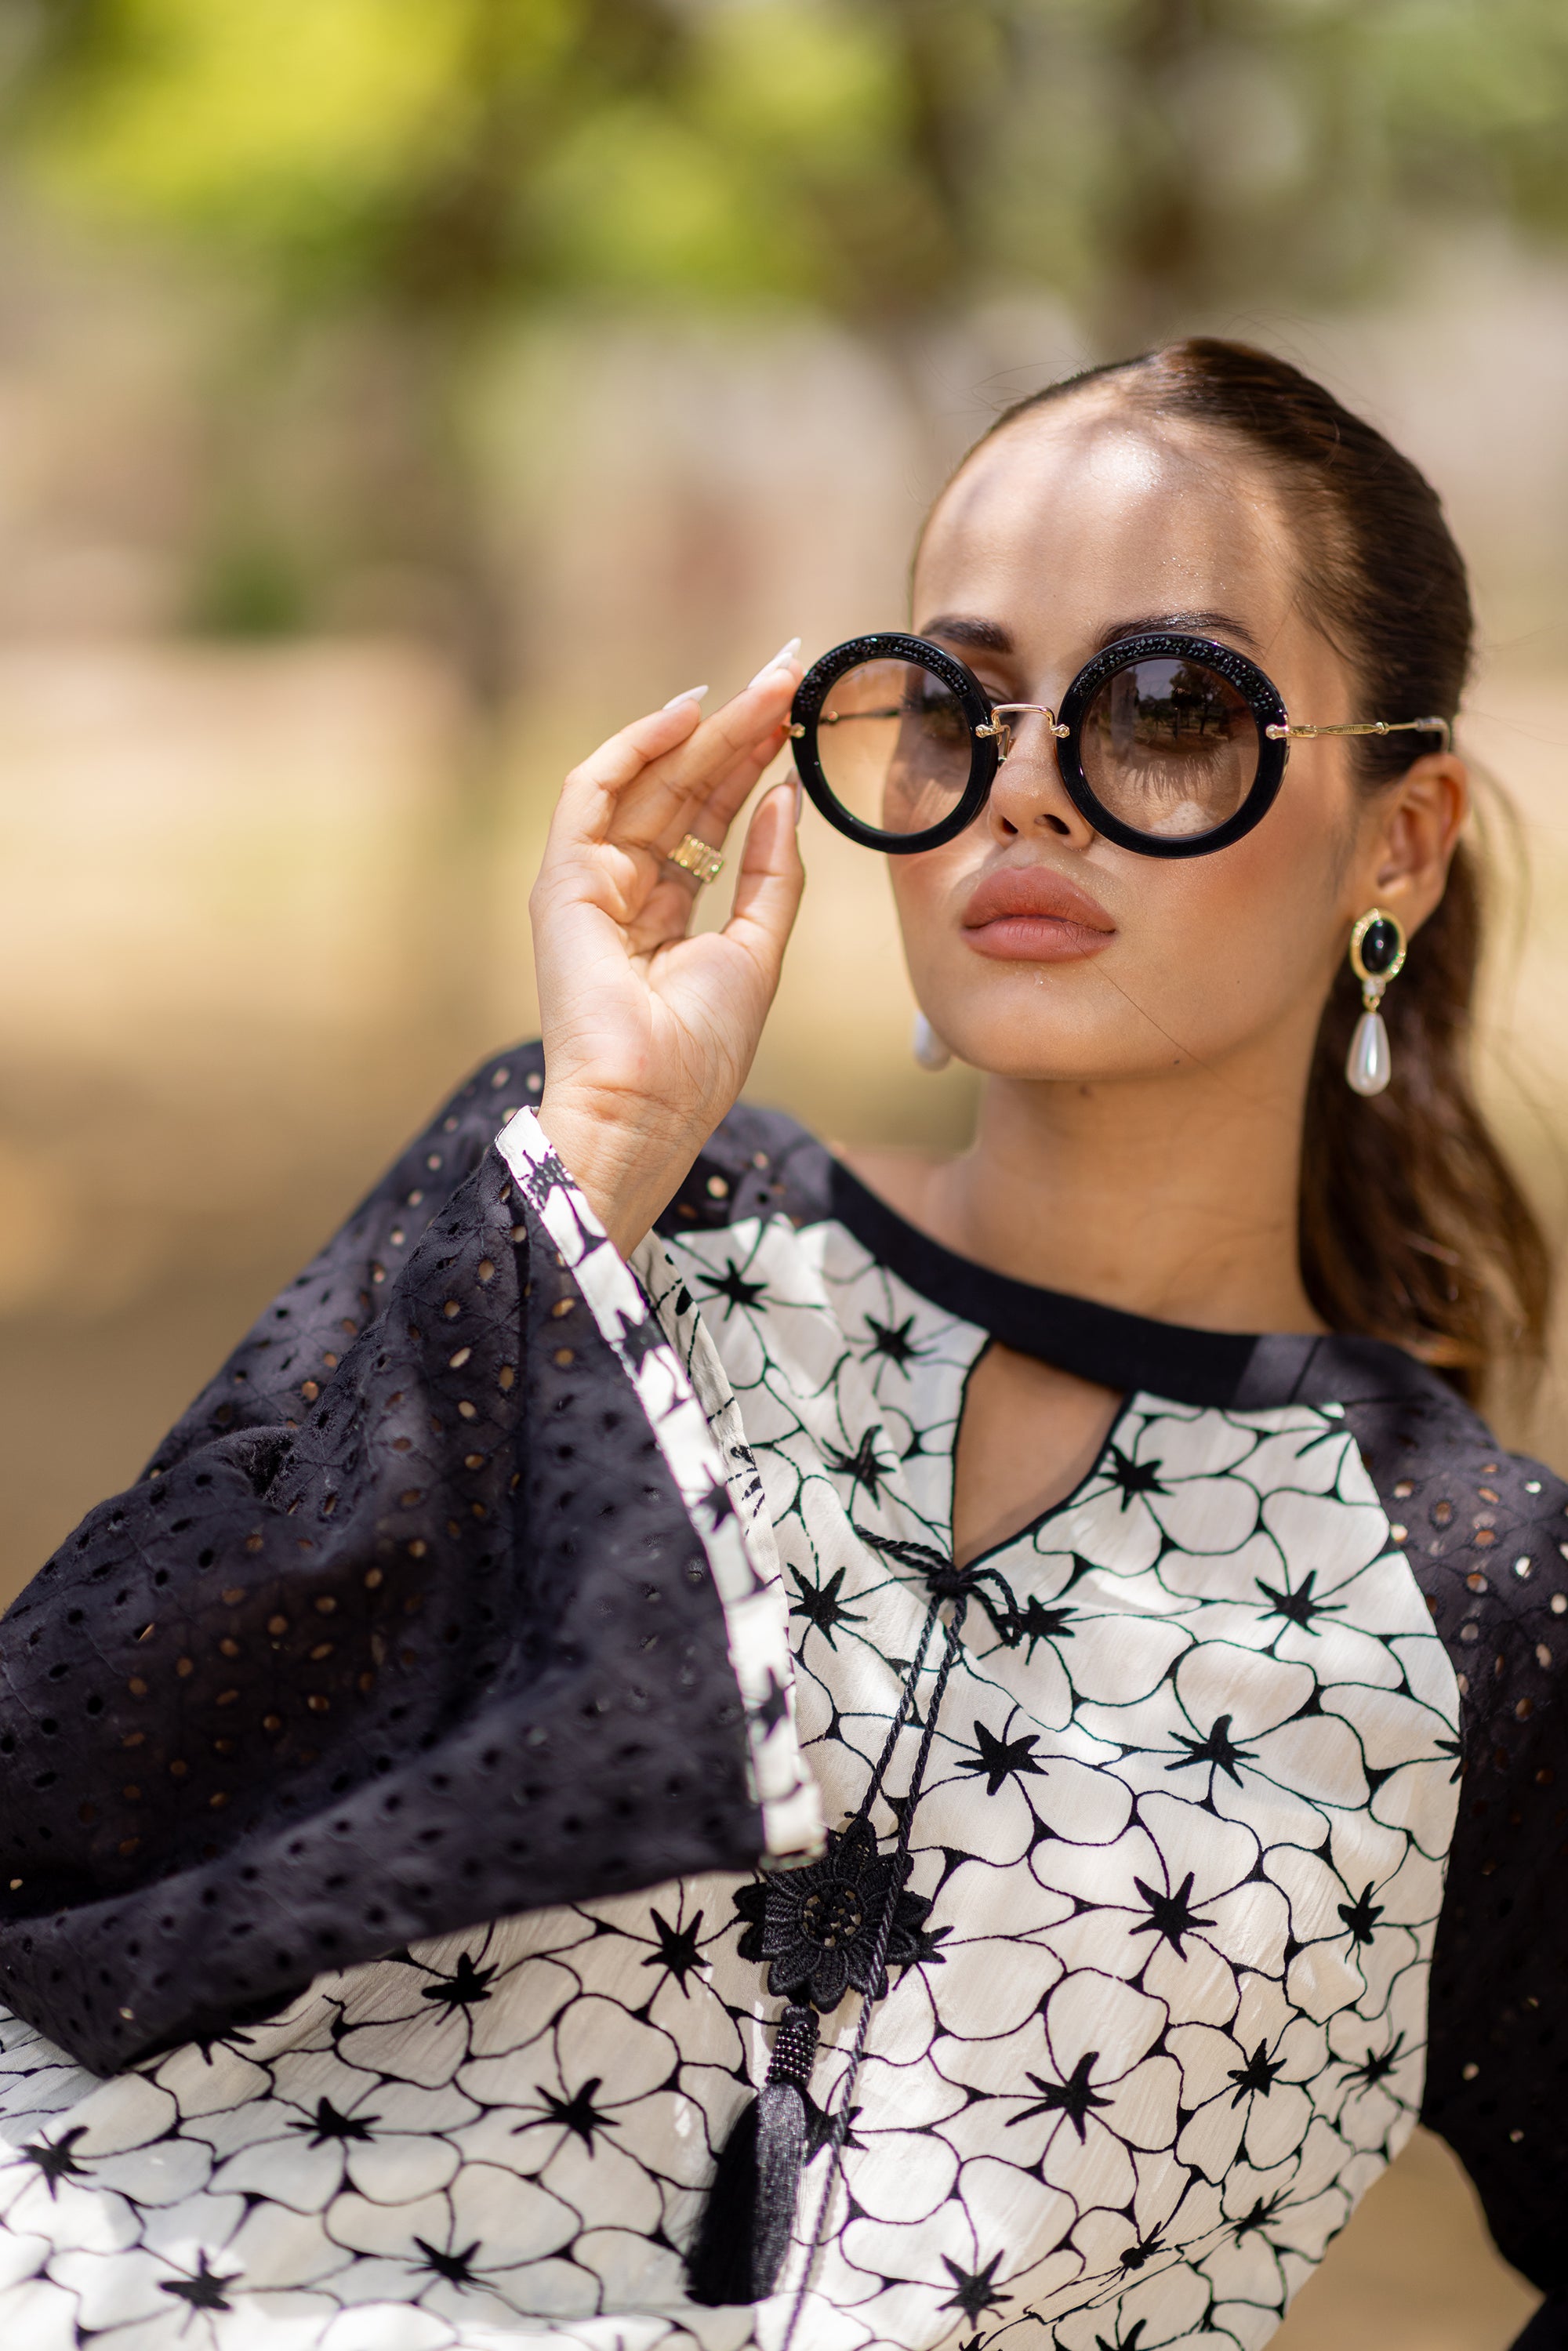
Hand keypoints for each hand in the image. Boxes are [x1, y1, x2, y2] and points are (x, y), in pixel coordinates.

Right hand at [530, 641, 805, 1253]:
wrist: (645, 1106)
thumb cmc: (698, 1053)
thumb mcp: (757, 952)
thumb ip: (771, 874)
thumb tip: (785, 798)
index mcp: (665, 916)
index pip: (710, 821)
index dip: (752, 765)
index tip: (797, 715)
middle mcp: (623, 892)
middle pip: (685, 792)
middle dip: (737, 732)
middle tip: (788, 674)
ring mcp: (588, 885)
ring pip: (649, 784)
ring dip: (705, 731)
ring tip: (763, 686)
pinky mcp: (562, 881)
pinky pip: (592, 794)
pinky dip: (634, 748)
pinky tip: (688, 715)